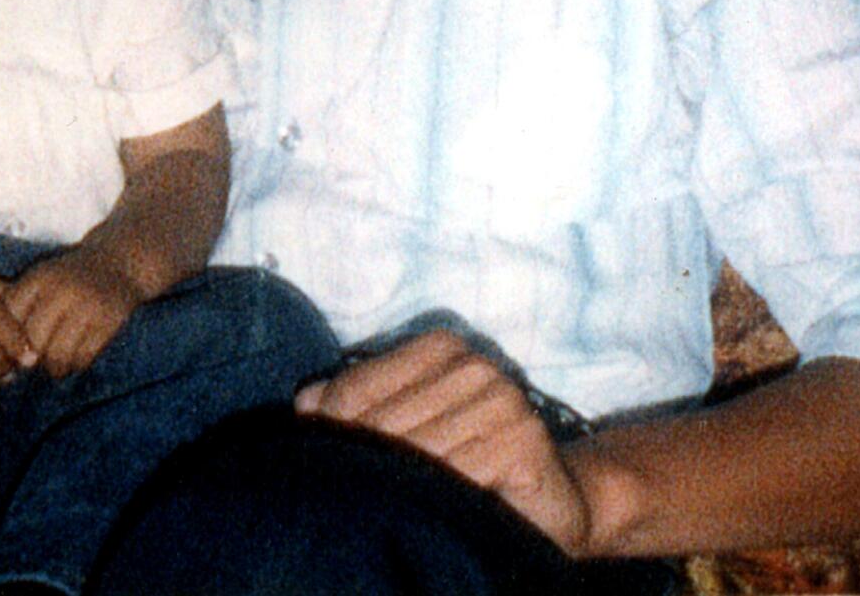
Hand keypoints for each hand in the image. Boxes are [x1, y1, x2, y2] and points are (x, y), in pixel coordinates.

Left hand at [2, 245, 145, 377]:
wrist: (117, 263)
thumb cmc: (69, 278)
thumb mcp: (41, 279)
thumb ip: (15, 303)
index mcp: (39, 279)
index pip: (11, 319)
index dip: (8, 342)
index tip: (11, 352)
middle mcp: (61, 290)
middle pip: (34, 342)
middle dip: (32, 359)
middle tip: (35, 364)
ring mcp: (87, 304)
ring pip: (59, 355)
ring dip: (55, 368)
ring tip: (56, 366)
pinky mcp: (109, 319)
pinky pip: (84, 357)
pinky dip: (77, 365)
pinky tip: (77, 359)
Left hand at [295, 330, 592, 554]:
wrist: (554, 504)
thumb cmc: (470, 463)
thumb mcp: (409, 427)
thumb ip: (356, 406)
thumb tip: (304, 403)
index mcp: (440, 347)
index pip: (356, 386)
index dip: (331, 430)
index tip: (321, 465)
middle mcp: (473, 363)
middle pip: (381, 421)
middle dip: (361, 463)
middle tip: (345, 499)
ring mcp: (501, 397)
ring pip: (415, 452)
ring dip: (397, 486)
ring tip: (386, 508)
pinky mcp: (523, 439)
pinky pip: (456, 475)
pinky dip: (439, 500)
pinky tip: (434, 513)